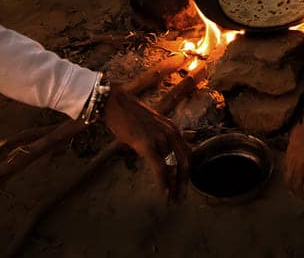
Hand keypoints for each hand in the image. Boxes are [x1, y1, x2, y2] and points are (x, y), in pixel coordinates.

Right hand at [103, 86, 189, 200]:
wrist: (115, 103)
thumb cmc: (130, 115)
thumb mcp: (152, 125)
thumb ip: (162, 138)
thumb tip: (165, 154)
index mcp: (173, 129)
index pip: (188, 154)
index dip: (187, 172)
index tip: (184, 185)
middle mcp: (171, 133)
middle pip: (185, 162)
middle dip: (184, 183)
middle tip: (180, 198)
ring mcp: (160, 138)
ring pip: (173, 167)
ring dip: (173, 187)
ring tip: (171, 200)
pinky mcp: (147, 144)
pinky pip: (160, 168)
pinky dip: (163, 183)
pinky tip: (164, 194)